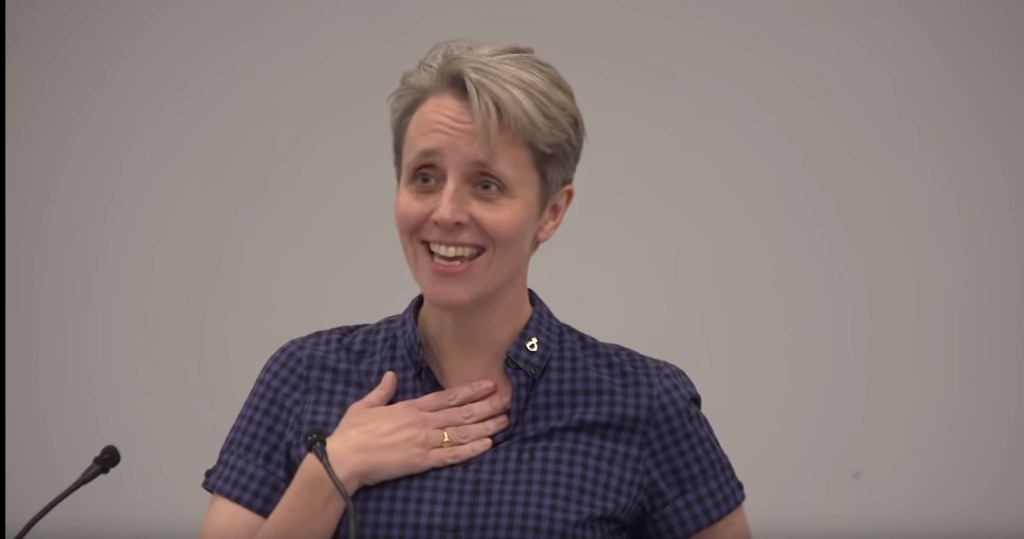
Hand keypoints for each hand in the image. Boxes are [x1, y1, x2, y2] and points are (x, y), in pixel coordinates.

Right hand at [326, 371, 508, 491]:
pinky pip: (452, 456)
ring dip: (486, 426)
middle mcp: (423, 422)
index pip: (448, 396)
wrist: (344, 458)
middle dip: (487, 406)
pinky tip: (488, 445)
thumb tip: (391, 375)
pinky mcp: (422, 462)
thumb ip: (382, 390)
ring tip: (505, 421)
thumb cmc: (352, 433)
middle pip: (462, 412)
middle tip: (508, 401)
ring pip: (462, 432)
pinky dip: (471, 450)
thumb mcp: (365, 405)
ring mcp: (424, 442)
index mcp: (411, 407)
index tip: (489, 385)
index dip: (471, 390)